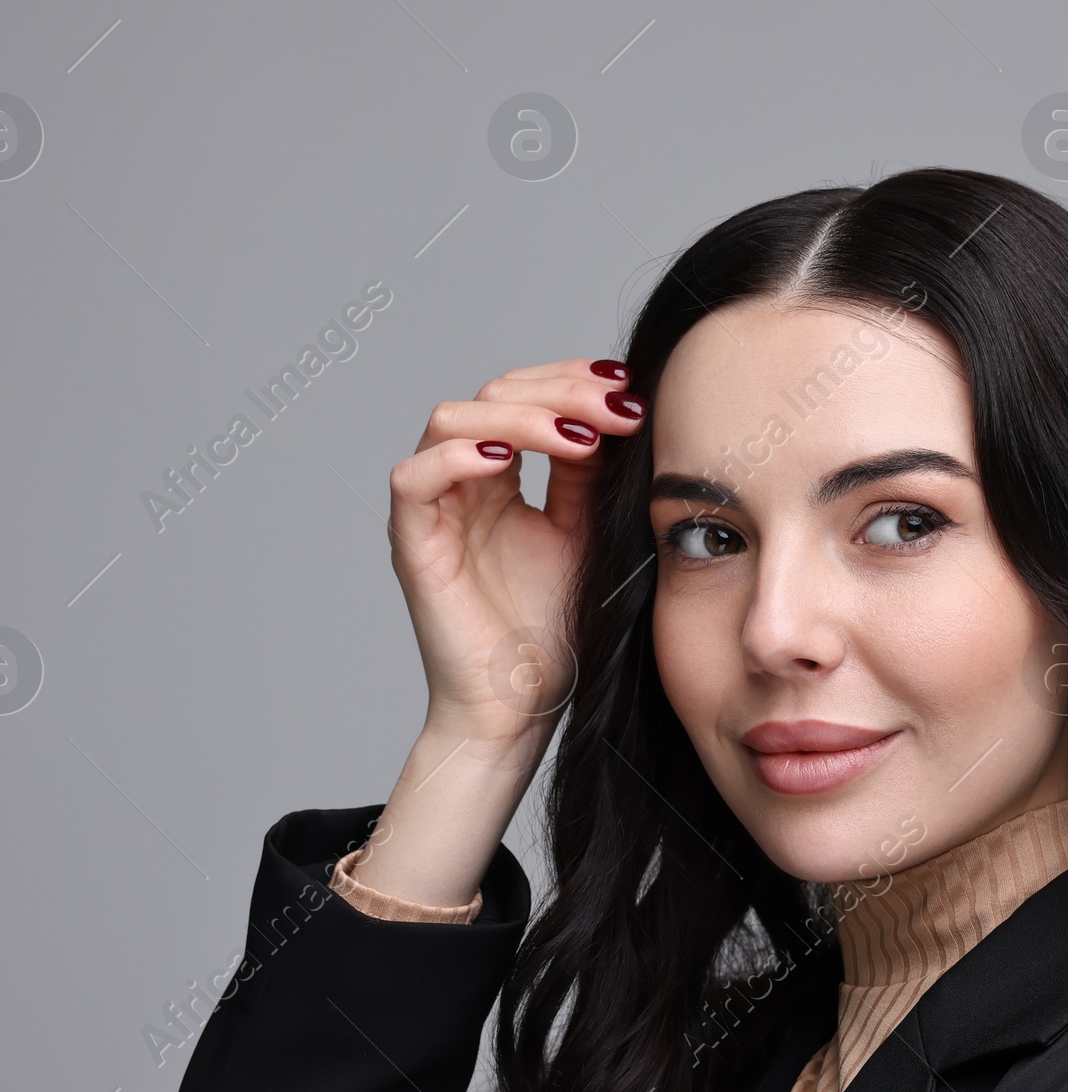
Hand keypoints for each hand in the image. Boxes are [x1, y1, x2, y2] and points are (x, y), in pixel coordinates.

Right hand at [386, 358, 644, 751]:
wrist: (522, 709)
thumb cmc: (554, 633)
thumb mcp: (587, 534)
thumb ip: (591, 475)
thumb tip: (621, 408)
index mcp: (500, 478)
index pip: (526, 397)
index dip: (573, 382)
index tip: (631, 389)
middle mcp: (462, 484)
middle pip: (493, 395)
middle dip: (560, 392)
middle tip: (617, 407)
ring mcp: (434, 510)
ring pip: (453, 420)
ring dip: (518, 415)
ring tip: (578, 434)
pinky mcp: (413, 543)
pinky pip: (415, 478)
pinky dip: (458, 456)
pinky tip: (507, 457)